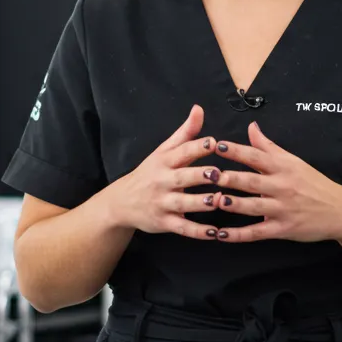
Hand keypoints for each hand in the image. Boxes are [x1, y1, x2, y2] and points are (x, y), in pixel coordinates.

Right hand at [106, 105, 223, 239]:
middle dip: (200, 176)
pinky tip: (216, 233)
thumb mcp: (163, 151)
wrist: (121, 202)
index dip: (197, 147)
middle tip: (219, 174)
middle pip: (183, 177)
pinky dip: (198, 232)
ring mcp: (162, 203)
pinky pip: (182, 228)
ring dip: (201, 203)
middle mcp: (162, 181)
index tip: (214, 142)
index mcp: (164, 161)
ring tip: (219, 201)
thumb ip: (185, 133)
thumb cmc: (150, 172)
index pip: (182, 152)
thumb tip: (199, 109)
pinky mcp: (163, 223)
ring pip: (183, 204)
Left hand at [212, 122, 341, 242]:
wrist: (341, 211)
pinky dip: (238, 235)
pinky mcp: (283, 229)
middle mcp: (282, 186)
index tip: (217, 145)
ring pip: (254, 207)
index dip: (236, 150)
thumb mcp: (293, 161)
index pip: (256, 156)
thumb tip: (251, 126)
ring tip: (215, 201)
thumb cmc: (313, 184)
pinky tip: (220, 234)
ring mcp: (282, 209)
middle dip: (230, 178)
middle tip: (209, 174)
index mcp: (283, 167)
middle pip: (252, 181)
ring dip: (234, 204)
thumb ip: (268, 146)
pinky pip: (257, 233)